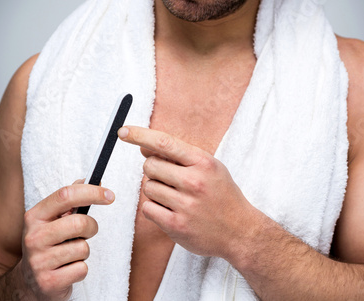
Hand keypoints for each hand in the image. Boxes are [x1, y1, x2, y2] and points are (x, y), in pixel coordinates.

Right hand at [19, 179, 114, 300]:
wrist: (30, 282)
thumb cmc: (48, 244)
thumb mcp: (52, 220)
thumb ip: (71, 200)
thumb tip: (92, 179)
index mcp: (35, 216)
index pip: (65, 195)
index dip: (91, 192)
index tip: (110, 195)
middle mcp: (33, 237)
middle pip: (80, 223)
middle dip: (91, 228)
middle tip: (87, 232)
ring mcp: (39, 261)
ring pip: (83, 248)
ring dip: (83, 252)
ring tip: (70, 254)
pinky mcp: (48, 282)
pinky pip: (81, 269)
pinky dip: (80, 270)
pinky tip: (67, 270)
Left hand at [118, 126, 258, 259]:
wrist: (240, 231)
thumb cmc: (222, 195)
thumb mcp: (209, 167)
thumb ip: (178, 156)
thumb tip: (144, 146)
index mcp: (203, 162)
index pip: (164, 143)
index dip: (140, 135)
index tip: (123, 131)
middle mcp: (194, 181)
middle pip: (150, 165)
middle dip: (154, 170)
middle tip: (170, 180)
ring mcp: (185, 205)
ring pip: (147, 187)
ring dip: (155, 191)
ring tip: (175, 197)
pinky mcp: (176, 225)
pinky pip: (147, 208)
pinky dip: (154, 208)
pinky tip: (171, 210)